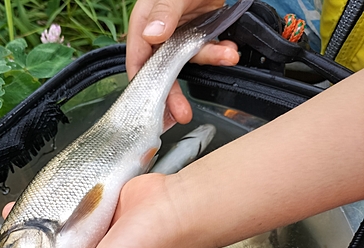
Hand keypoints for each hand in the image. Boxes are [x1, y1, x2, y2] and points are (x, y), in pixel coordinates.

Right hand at [127, 0, 239, 126]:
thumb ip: (164, 11)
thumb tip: (153, 34)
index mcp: (145, 22)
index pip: (138, 62)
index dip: (145, 87)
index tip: (154, 108)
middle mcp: (161, 31)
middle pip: (162, 71)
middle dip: (173, 93)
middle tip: (181, 114)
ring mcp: (182, 33)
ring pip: (190, 59)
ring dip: (210, 60)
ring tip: (229, 55)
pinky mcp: (201, 32)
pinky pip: (208, 49)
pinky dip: (221, 52)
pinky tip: (231, 50)